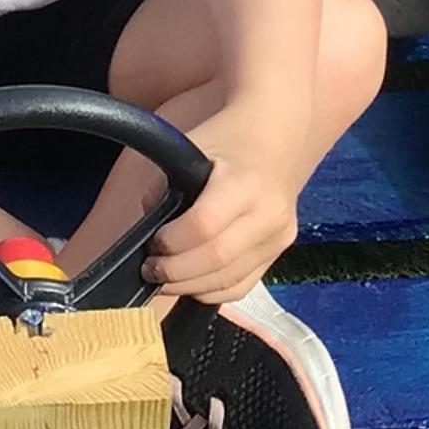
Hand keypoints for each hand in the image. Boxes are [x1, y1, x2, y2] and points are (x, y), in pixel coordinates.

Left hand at [149, 119, 302, 306]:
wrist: (277, 138)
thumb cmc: (230, 140)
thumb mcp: (190, 149)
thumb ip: (164, 187)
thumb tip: (149, 226)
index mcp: (245, 182)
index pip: (204, 225)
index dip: (172, 242)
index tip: (152, 243)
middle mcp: (268, 212)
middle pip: (217, 259)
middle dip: (176, 272)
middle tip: (151, 269)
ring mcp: (278, 236)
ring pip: (229, 280)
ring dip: (190, 286)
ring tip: (165, 278)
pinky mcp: (279, 251)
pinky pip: (242, 285)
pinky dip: (212, 291)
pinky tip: (191, 283)